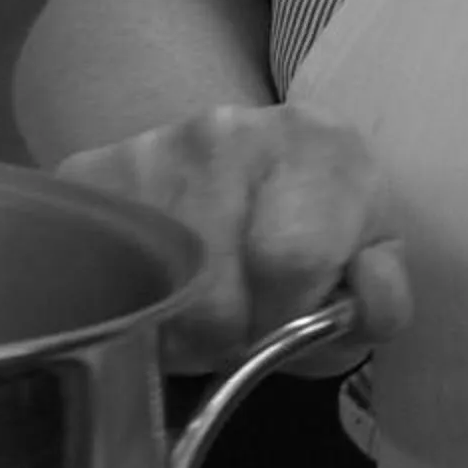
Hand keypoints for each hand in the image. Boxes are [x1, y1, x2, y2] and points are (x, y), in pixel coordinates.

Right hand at [53, 103, 410, 376]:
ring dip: (184, 333)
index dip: (293, 317)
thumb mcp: (363, 263)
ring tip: (204, 308)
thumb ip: (381, 296)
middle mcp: (232, 130)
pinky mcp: (86, 177)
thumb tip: (365, 301)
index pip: (294, 256)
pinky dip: (136, 310)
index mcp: (321, 142)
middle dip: (234, 337)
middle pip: (218, 297)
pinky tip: (160, 290)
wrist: (223, 171)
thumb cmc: (308, 230)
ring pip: (160, 303)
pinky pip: (107, 287)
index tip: (292, 324)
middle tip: (243, 327)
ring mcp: (152, 148)